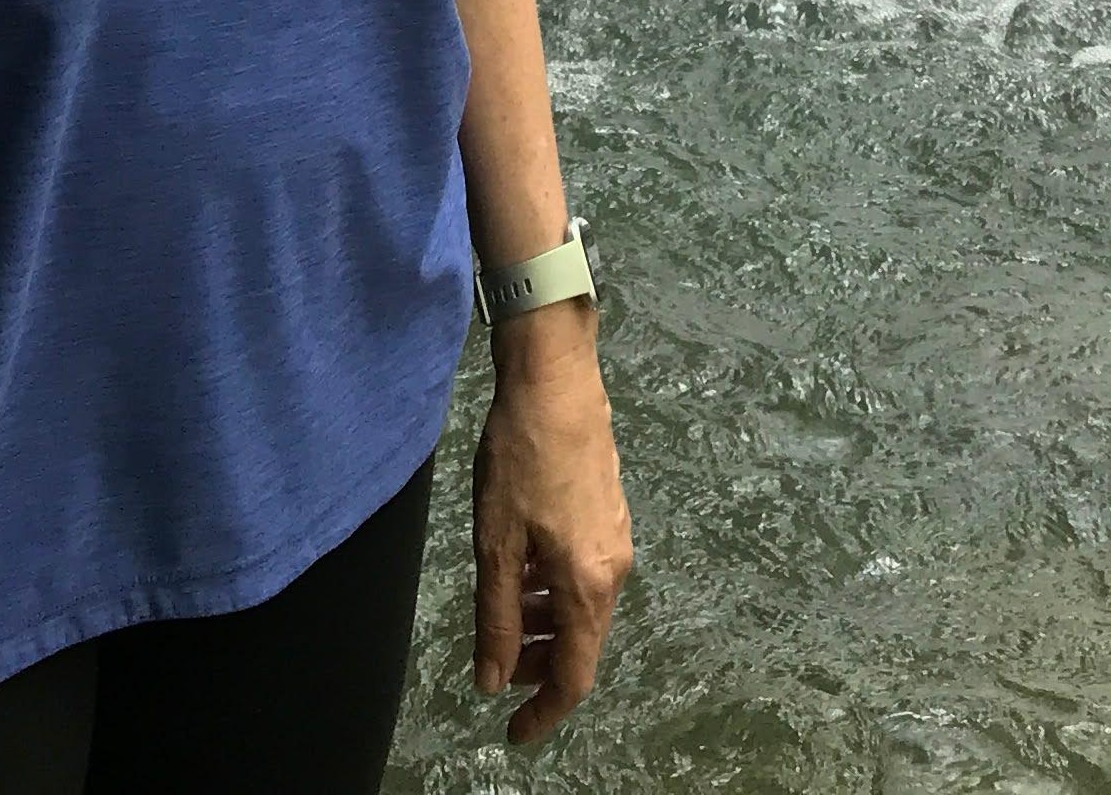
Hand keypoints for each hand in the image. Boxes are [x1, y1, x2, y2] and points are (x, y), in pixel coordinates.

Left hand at [471, 308, 631, 746]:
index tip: (513, 733)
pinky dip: (555, 590)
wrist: (556, 377)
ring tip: (505, 615)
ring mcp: (617, 537)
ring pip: (583, 607)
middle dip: (540, 665)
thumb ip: (496, 618)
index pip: (574, 675)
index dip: (544, 711)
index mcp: (589, 584)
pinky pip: (586, 574)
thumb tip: (493, 681)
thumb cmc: (521, 458)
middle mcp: (615, 568)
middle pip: (582, 642)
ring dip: (545, 625)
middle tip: (498, 667)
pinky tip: (524, 569)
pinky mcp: (610, 512)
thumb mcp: (496, 543)